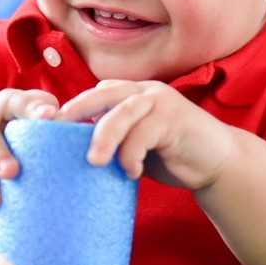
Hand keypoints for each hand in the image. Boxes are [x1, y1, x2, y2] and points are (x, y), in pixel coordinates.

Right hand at [0, 89, 57, 208]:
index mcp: (10, 102)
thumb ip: (42, 131)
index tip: (52, 113)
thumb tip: (88, 143)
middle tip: (40, 131)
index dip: (37, 104)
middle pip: (5, 110)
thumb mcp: (16, 129)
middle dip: (22, 119)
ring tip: (11, 174)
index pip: (25, 99)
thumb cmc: (0, 140)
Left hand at [56, 80, 235, 189]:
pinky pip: (145, 133)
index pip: (96, 94)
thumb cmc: (172, 156)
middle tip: (57, 132)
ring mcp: (161, 102)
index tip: (48, 127)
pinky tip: (132, 172)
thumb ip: (113, 142)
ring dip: (105, 137)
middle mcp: (144, 92)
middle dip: (78, 111)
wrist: (217, 163)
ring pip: (123, 112)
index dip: (72, 108)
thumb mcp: (136, 148)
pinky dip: (133, 154)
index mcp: (132, 95)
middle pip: (104, 94)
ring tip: (94, 161)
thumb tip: (72, 154)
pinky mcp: (176, 118)